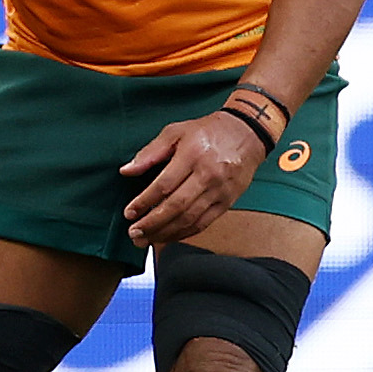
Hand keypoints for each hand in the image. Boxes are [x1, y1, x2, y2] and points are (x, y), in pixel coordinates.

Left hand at [121, 108, 263, 246]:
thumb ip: (150, 152)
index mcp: (192, 156)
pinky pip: (204, 223)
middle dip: (152, 223)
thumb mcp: (175, 132)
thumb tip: (126, 170)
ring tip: (147, 239)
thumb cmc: (207, 131)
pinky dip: (185, 233)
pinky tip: (169, 236)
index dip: (144, 201)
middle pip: (177, 206)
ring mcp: (219, 191)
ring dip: (166, 233)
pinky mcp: (227, 202)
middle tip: (134, 233)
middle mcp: (207, 176)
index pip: (164, 185)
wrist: (245, 134)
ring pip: (190, 219)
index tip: (129, 213)